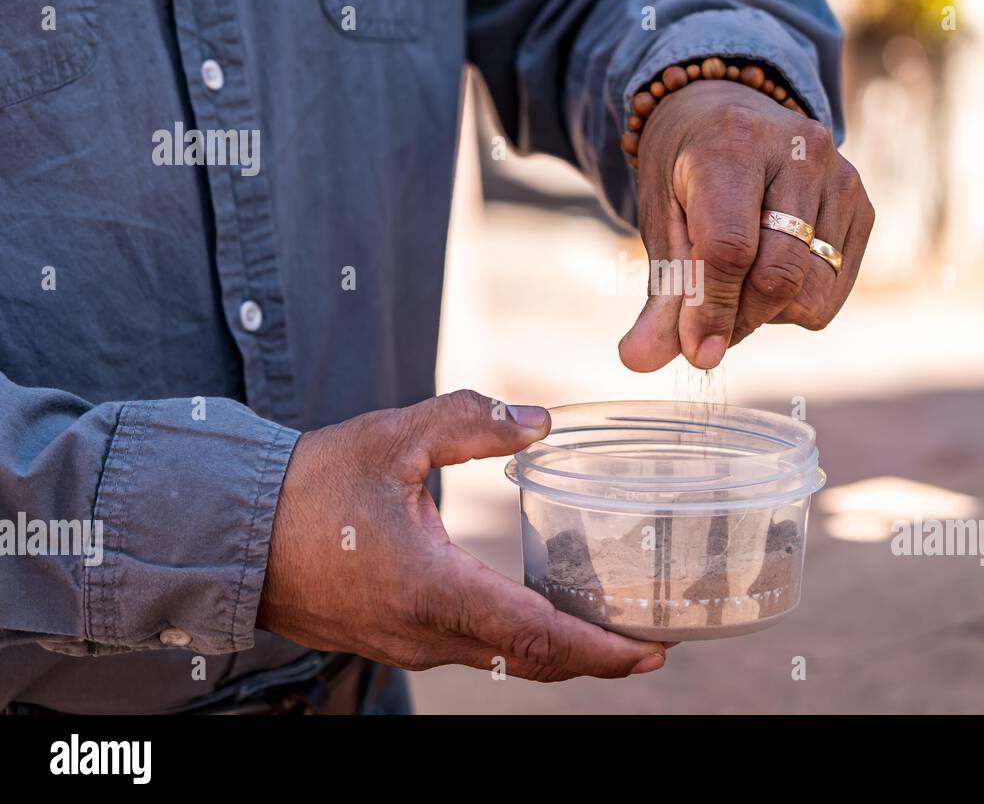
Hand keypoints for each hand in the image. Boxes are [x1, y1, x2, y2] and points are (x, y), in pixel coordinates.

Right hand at [257, 389, 668, 680]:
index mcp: (436, 591)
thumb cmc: (310, 487)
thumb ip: (473, 422)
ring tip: (604, 628)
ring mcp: (408, 644)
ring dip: (557, 651)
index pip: (539, 636)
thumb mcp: (396, 437)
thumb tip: (539, 422)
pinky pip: (470, 651)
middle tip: (648, 642)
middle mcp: (427, 633)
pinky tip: (534, 616)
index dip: (602, 649)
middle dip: (595, 657)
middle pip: (532, 661)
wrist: (230, 531)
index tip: (652, 650)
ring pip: (502, 661)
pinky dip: (516, 643)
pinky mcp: (393, 638)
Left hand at [619, 78, 873, 370]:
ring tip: (738, 286)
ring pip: (812, 291)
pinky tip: (770, 272)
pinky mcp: (863, 203)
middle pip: (778, 276)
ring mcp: (840, 176)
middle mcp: (799, 151)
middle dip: (739, 317)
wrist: (728, 113)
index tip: (696, 351)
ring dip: (769, 312)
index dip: (711, 308)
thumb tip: (639, 360)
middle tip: (708, 321)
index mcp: (732, 144)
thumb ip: (661, 294)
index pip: (729, 248)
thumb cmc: (687, 174)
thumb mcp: (660, 220)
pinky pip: (834, 290)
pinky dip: (797, 302)